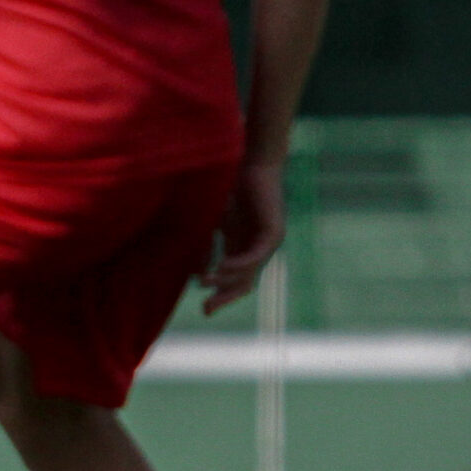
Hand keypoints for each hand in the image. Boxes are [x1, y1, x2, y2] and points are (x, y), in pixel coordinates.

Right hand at [202, 159, 285, 313]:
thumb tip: (197, 276)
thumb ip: (205, 248)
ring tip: (206, 283)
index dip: (220, 295)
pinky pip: (256, 255)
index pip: (234, 280)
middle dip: (225, 297)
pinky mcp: (273, 232)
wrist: (249, 160)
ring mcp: (267, 241)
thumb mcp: (211, 223)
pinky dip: (239, 264)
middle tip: (206, 309)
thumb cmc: (229, 186)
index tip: (203, 310)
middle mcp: (257, 248)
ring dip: (227, 280)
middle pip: (244, 283)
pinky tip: (221, 267)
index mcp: (242, 247)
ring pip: (249, 272)